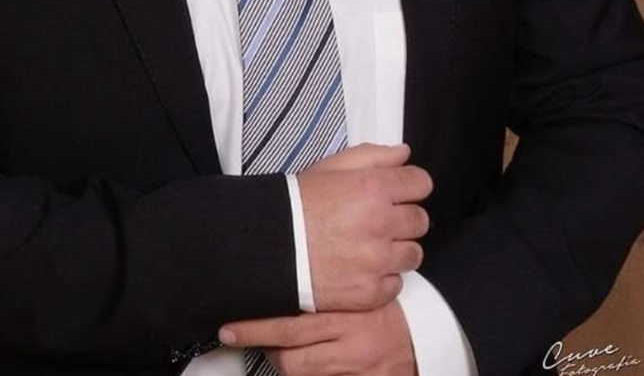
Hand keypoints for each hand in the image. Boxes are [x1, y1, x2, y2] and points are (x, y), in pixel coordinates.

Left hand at [219, 300, 415, 375]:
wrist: (425, 333)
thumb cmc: (383, 307)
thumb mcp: (353, 291)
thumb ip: (322, 293)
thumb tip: (279, 288)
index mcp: (347, 312)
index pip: (290, 324)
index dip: (254, 329)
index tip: (229, 329)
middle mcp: (352, 344)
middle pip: (290, 357)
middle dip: (260, 349)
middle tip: (238, 338)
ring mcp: (359, 371)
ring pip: (302, 375)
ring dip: (283, 365)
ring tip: (277, 351)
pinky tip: (307, 366)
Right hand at [297, 143, 431, 310]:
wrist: (270, 246)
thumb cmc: (297, 204)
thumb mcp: (331, 167)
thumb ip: (372, 156)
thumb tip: (403, 154)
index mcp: (373, 188)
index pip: (421, 183)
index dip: (409, 185)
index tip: (399, 192)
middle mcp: (381, 224)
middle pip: (420, 220)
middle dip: (403, 217)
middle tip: (378, 220)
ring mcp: (377, 261)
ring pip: (413, 254)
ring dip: (396, 249)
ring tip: (369, 245)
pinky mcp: (371, 292)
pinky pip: (396, 284)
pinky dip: (382, 278)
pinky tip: (360, 266)